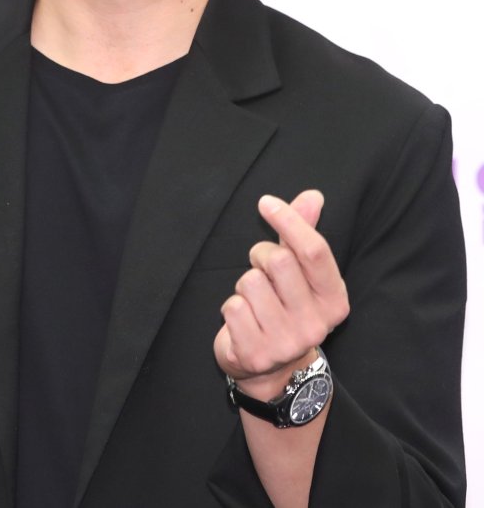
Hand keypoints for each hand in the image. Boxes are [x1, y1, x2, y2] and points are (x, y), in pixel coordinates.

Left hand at [214, 190, 348, 393]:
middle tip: (261, 268)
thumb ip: (303, 234)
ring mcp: (287, 342)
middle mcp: (316, 324)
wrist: (272, 370)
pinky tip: (244, 321)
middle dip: (261, 255)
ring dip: (245, 284)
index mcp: (334, 300)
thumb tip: (313, 196)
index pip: (314, 251)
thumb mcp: (301, 274)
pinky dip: (232, 307)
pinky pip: (232, 306)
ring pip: (251, 282)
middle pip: (279, 261)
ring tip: (255, 301)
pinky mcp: (257, 354)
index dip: (289, 221)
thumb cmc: (285, 308)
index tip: (266, 202)